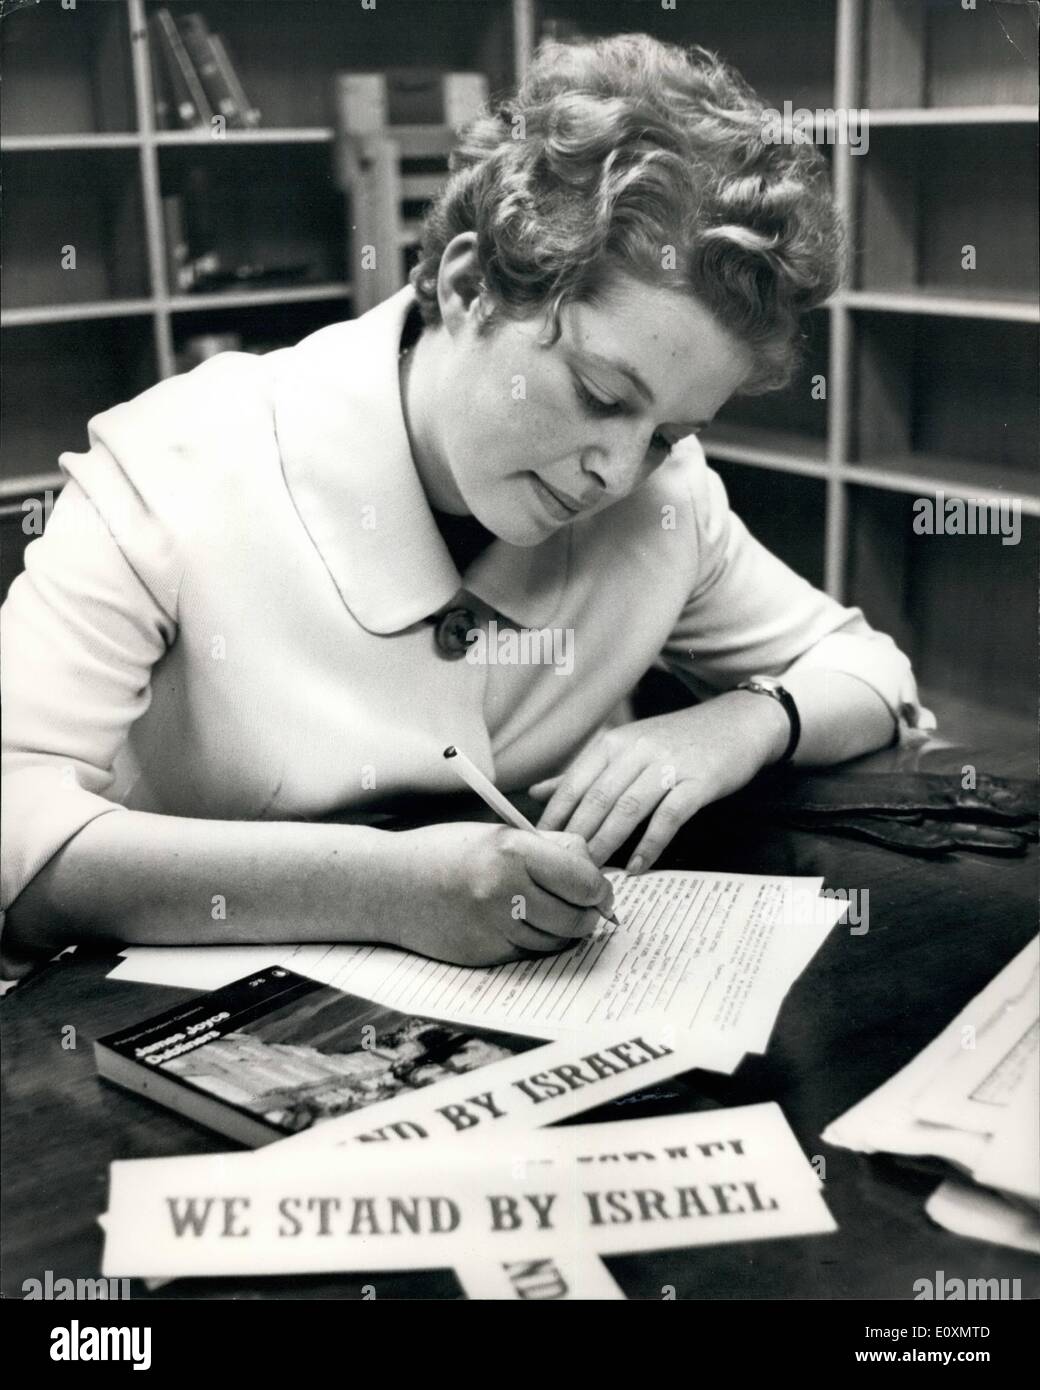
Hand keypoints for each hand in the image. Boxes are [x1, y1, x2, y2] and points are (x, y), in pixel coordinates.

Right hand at [391, 822, 613, 966]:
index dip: (599, 888)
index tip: (599, 888)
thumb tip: (595, 871)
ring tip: (555, 913)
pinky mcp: (485, 955)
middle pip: (578, 918)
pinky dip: (537, 942)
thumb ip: (550, 849)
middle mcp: (505, 892)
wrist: (389, 886)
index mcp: (513, 853)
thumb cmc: (446, 852)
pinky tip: (524, 924)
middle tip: (589, 907)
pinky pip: (531, 954)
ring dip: (565, 931)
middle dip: (589, 914)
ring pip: (558, 942)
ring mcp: (494, 928)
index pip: (585, 881)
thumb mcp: (500, 835)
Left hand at [529, 694, 788, 871]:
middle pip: (598, 797)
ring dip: (608, 842)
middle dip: (577, 835)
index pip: (575, 782)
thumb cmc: (676, 741)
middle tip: (562, 868)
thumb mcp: (627, 749)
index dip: (555, 815)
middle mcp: (638, 750)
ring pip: (629, 807)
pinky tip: (638, 867)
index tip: (538, 846)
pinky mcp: (699, 781)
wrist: (737, 723)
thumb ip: (583, 773)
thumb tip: (536, 792)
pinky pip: (670, 816)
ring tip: (593, 872)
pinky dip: (651, 844)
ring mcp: (669, 764)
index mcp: (615, 743)